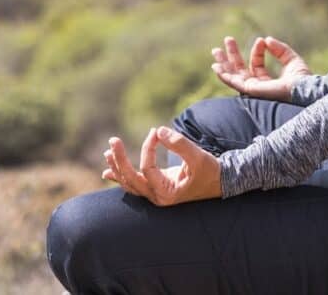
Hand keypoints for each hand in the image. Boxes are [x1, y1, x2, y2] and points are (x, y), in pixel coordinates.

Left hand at [102, 126, 221, 205]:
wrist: (220, 182)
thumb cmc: (210, 171)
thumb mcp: (198, 156)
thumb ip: (179, 144)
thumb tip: (159, 131)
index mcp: (167, 193)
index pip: (148, 169)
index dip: (148, 148)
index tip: (155, 132)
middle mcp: (158, 197)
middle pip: (131, 180)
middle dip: (120, 160)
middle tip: (113, 141)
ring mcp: (155, 194)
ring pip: (130, 183)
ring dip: (117, 167)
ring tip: (108, 152)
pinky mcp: (156, 188)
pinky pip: (134, 185)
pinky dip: (120, 177)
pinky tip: (107, 171)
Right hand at [210, 35, 310, 101]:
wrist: (304, 89)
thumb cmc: (302, 80)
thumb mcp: (291, 59)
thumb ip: (280, 49)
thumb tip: (267, 39)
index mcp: (267, 82)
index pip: (256, 64)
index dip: (257, 51)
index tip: (261, 40)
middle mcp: (258, 87)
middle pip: (240, 70)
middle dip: (232, 55)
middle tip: (227, 39)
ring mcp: (253, 90)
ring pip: (233, 76)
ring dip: (224, 63)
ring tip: (215, 50)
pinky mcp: (251, 90)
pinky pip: (233, 83)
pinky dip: (224, 75)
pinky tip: (216, 66)